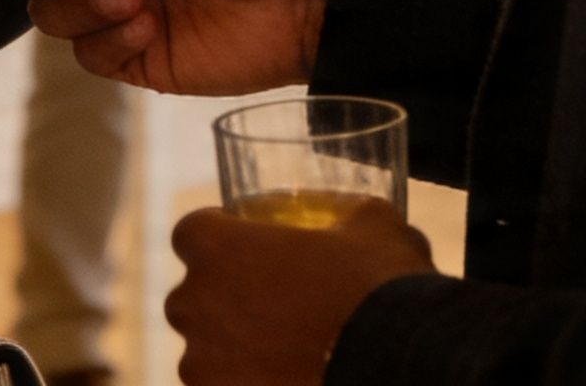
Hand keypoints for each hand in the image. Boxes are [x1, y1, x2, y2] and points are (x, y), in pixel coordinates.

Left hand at [163, 199, 434, 385]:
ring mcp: (201, 360)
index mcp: (216, 245)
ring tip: (285, 351)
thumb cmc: (376, 287)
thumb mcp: (372, 226)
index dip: (220, 238)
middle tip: (274, 305)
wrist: (392, 364)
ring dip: (233, 348)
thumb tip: (360, 218)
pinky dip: (245, 382)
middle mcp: (194, 300)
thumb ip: (347, 216)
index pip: (193, 232)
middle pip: (194, 294)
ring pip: (205, 350)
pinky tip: (286, 377)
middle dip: (224, 299)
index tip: (249, 248)